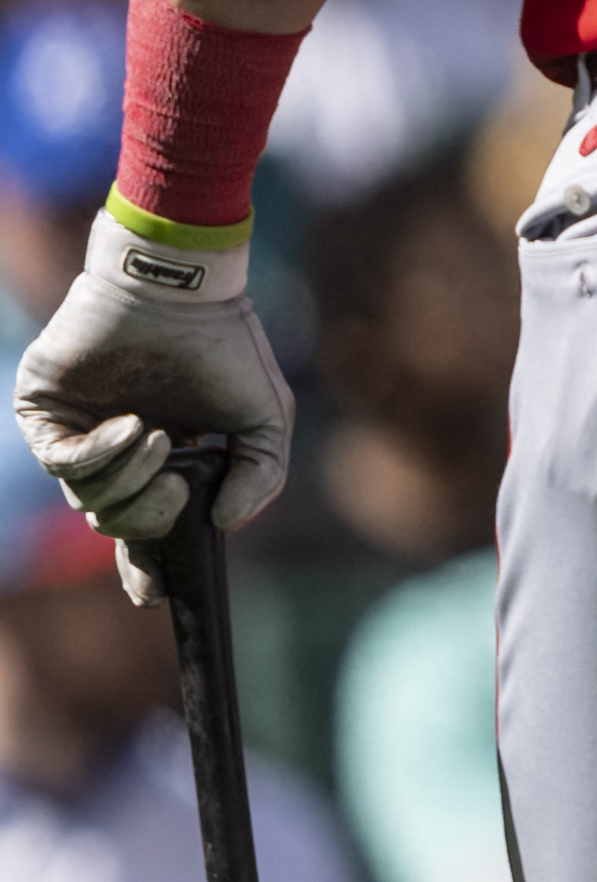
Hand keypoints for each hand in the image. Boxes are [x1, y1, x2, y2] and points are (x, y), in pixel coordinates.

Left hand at [13, 209, 291, 606]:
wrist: (180, 289)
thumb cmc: (225, 345)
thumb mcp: (266, 418)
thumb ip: (261, 476)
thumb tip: (224, 525)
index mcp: (163, 461)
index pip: (145, 531)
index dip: (148, 567)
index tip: (158, 591)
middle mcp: (116, 453)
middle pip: (118, 525)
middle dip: (149, 519)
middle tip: (179, 487)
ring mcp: (79, 432)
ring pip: (88, 499)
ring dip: (130, 480)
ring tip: (160, 437)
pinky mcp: (44, 413)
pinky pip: (62, 463)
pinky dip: (100, 457)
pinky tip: (134, 427)